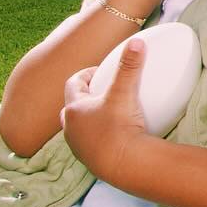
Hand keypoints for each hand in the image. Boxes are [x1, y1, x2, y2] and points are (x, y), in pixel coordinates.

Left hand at [61, 39, 151, 183]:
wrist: (124, 164)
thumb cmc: (119, 127)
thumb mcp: (124, 92)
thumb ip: (129, 66)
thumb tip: (136, 41)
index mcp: (74, 108)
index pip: (73, 83)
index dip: (87, 74)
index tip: (102, 72)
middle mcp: (70, 127)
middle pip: (72, 105)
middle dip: (86, 96)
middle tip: (104, 92)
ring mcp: (78, 145)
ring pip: (78, 125)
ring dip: (90, 117)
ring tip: (109, 113)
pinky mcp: (88, 159)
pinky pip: (89, 141)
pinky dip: (97, 135)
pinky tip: (113, 134)